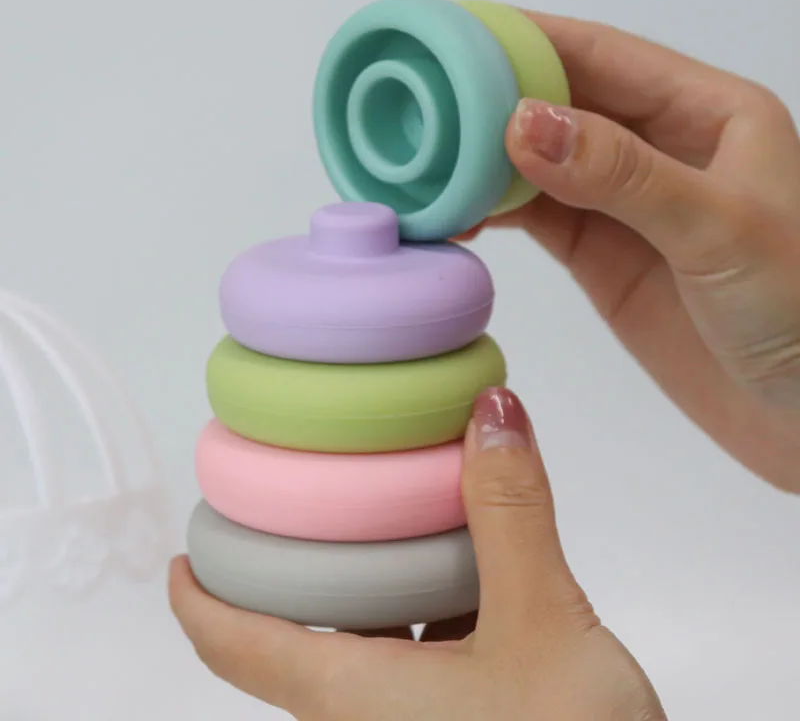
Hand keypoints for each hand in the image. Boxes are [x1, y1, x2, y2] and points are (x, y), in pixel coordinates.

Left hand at [170, 387, 665, 720]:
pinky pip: (420, 657)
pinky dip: (427, 605)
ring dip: (372, 582)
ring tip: (387, 514)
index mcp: (351, 695)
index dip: (195, 597)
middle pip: (297, 638)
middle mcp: (368, 718)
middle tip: (304, 501)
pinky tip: (464, 567)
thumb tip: (492, 413)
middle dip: (296, 570)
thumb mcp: (543, 621)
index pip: (233, 646)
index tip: (181, 553)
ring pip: (366, 644)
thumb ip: (511, 513)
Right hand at [466, 13, 799, 491]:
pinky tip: (454, 214)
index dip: (525, 41)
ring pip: (537, 166)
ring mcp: (624, 207)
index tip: (455, 40)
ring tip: (423, 167)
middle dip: (489, 102)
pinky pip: (534, 220)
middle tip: (419, 108)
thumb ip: (622, 175)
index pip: (600, 55)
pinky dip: (490, 214)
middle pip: (558, 106)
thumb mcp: (718, 229)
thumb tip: (522, 124)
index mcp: (706, 113)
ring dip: (481, 164)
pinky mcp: (601, 258)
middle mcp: (659, 150)